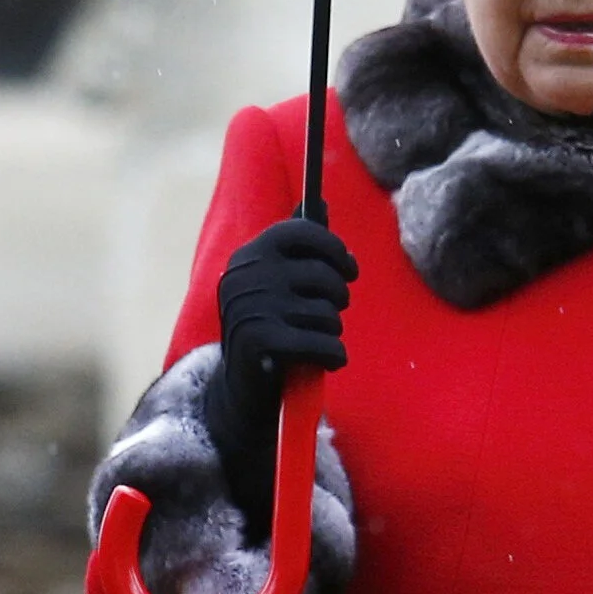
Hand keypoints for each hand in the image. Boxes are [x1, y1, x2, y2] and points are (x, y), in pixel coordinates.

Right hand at [201, 217, 355, 525]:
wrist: (243, 392)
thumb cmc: (270, 331)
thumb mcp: (279, 285)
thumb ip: (297, 246)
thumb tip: (318, 201)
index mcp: (250, 256)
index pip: (305, 231)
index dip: (336, 250)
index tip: (349, 270)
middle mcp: (246, 277)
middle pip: (325, 275)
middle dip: (338, 301)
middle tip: (326, 317)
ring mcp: (251, 309)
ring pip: (328, 313)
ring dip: (332, 333)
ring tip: (314, 342)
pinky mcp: (262, 344)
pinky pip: (325, 343)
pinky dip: (333, 356)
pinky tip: (322, 362)